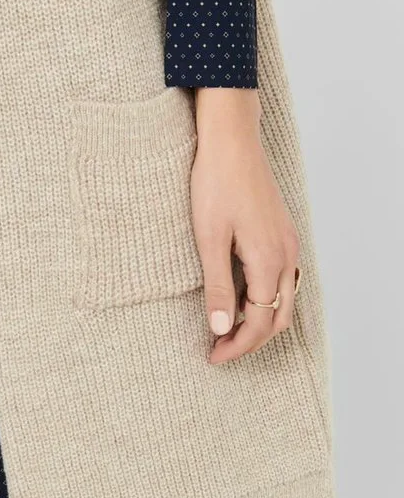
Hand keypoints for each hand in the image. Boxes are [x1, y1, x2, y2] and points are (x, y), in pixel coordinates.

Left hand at [190, 88, 299, 363]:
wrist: (232, 141)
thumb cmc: (216, 184)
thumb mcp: (209, 238)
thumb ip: (218, 285)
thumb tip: (220, 327)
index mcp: (269, 260)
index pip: (259, 322)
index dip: (237, 345)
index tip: (213, 356)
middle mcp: (286, 255)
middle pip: (277, 317)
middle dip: (250, 339)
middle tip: (219, 348)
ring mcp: (288, 242)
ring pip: (284, 299)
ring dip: (260, 319)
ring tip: (228, 327)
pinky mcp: (282, 232)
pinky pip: (283, 278)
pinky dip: (266, 298)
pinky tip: (242, 295)